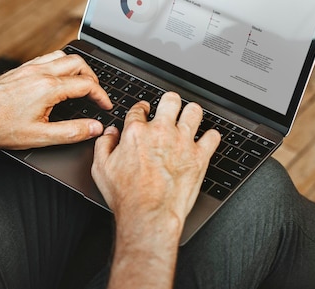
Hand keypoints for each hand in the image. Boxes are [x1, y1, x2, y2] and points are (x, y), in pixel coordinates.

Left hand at [0, 50, 112, 150]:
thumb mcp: (40, 137)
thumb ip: (72, 132)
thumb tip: (94, 127)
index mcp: (48, 88)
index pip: (86, 84)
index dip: (101, 96)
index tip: (105, 106)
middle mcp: (39, 73)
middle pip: (78, 63)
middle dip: (93, 78)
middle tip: (96, 94)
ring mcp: (28, 69)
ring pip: (62, 56)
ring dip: (77, 68)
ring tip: (81, 84)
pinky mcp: (19, 70)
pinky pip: (47, 58)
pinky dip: (60, 65)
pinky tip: (58, 78)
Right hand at [91, 93, 219, 288]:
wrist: (149, 214)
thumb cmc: (127, 195)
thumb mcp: (101, 168)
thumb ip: (103, 145)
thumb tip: (110, 133)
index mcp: (136, 132)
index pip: (139, 108)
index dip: (141, 108)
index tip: (144, 110)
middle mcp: (161, 132)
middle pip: (170, 100)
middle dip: (169, 102)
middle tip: (169, 107)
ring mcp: (183, 142)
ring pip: (194, 112)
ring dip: (191, 113)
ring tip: (189, 118)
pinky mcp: (200, 156)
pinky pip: (213, 136)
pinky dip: (211, 137)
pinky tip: (206, 140)